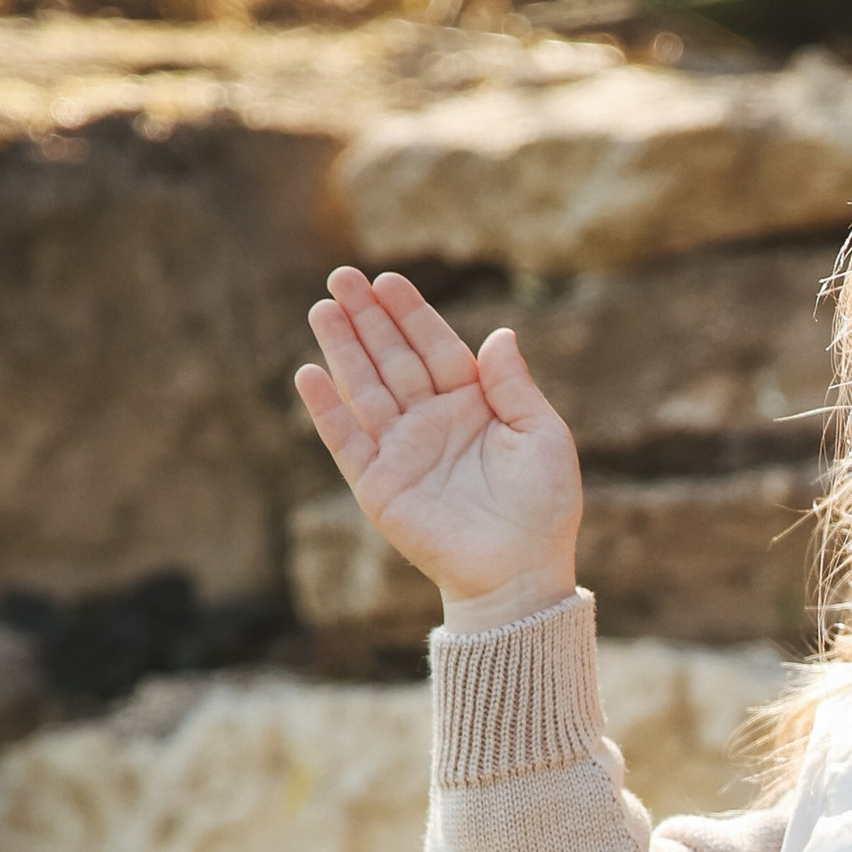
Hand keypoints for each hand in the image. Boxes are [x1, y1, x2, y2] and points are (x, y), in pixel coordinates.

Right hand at [296, 266, 581, 628]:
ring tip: (323, 308)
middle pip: (393, 359)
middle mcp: (433, 423)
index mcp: (473, 407)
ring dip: (343, 349)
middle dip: (368, 318)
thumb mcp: (542, 437)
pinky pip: (347, 441)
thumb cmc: (542, 509)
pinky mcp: (379, 485)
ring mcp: (402, 452)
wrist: (520, 575)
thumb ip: (514, 386)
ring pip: (365, 389)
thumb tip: (498, 334)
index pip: (435, 348)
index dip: (410, 314)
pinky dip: (327, 410)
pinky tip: (309, 373)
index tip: (387, 279)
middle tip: (342, 276)